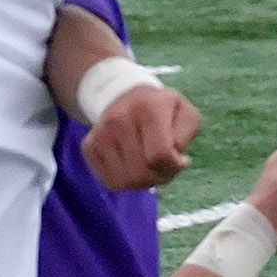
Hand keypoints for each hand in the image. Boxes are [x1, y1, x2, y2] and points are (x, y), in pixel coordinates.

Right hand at [83, 86, 201, 190]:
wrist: (123, 94)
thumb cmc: (161, 109)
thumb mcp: (185, 112)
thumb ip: (187, 133)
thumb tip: (174, 156)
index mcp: (147, 107)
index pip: (160, 155)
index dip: (174, 166)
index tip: (180, 159)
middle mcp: (119, 119)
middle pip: (143, 172)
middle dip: (161, 176)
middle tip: (166, 165)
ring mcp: (101, 133)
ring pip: (126, 181)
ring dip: (144, 181)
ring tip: (150, 164)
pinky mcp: (89, 146)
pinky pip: (111, 182)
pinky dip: (127, 181)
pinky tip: (133, 165)